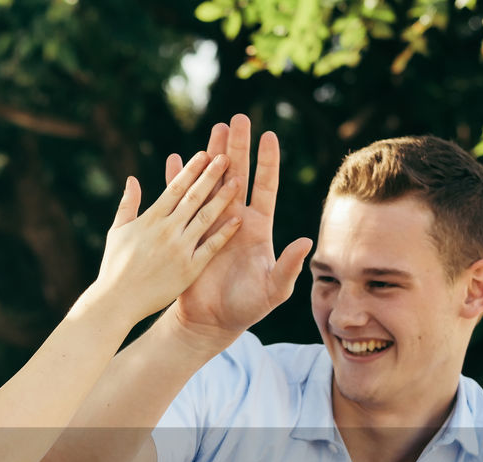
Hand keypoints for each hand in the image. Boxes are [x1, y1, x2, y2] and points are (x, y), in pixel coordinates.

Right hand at [88, 152, 243, 323]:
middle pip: (193, 197)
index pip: (175, 188)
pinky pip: (210, 248)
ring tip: (238, 180)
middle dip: (211, 175)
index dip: (191, 170)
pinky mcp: (188, 269)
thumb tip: (132, 179)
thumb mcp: (117, 232)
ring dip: (223, 198)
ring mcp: (179, 249)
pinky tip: (238, 219)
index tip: (204, 154)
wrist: (116, 302)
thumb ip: (127, 205)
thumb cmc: (114, 267)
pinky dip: (224, 233)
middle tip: (227, 156)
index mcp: (149, 220)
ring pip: (205, 218)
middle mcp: (166, 230)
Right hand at [163, 114, 313, 351]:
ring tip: (212, 129)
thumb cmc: (248, 307)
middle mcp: (235, 218)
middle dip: (237, 146)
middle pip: (237, 174)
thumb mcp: (275, 289)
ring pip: (211, 182)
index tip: (269, 134)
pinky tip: (176, 160)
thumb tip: (306, 241)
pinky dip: (178, 181)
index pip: (264, 186)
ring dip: (210, 156)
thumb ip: (289, 266)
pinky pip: (182, 202)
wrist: (213, 321)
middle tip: (236, 118)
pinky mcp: (188, 233)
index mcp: (257, 226)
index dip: (267, 161)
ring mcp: (210, 223)